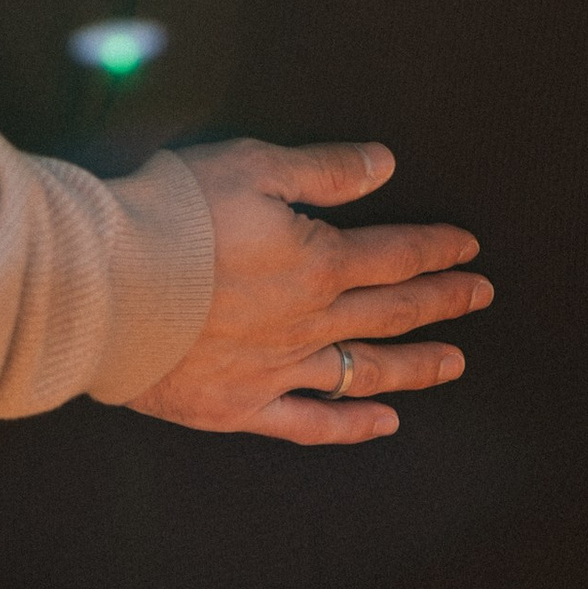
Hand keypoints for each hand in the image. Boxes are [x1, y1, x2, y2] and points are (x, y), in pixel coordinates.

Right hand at [123, 140, 488, 445]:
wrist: (107, 286)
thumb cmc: (174, 216)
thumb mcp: (253, 167)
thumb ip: (324, 170)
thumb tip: (384, 163)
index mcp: (318, 261)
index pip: (394, 255)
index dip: (436, 250)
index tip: (471, 250)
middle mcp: (310, 322)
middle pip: (391, 313)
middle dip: (441, 301)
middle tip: (480, 297)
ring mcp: (279, 370)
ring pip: (364, 371)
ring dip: (415, 365)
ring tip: (454, 363)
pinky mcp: (240, 406)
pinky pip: (311, 422)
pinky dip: (352, 425)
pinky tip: (383, 423)